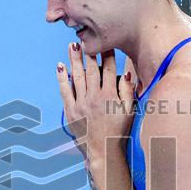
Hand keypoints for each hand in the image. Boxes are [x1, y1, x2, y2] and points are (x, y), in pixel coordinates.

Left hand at [56, 42, 135, 161]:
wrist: (103, 152)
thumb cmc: (119, 132)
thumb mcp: (130, 111)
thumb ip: (128, 90)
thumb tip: (129, 71)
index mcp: (110, 96)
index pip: (109, 68)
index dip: (107, 53)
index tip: (106, 42)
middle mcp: (94, 97)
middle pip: (91, 69)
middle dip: (89, 52)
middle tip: (85, 37)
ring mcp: (80, 104)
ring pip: (77, 77)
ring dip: (74, 60)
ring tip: (73, 46)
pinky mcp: (70, 111)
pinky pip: (65, 91)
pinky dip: (62, 78)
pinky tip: (60, 66)